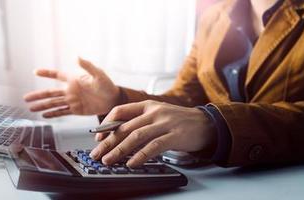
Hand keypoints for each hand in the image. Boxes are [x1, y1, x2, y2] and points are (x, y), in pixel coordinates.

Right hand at [24, 58, 121, 117]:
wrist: (114, 100)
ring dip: (42, 106)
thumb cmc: (107, 85)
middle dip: (38, 95)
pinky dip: (53, 114)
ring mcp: (71, 101)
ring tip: (31, 108)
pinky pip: (62, 112)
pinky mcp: (75, 110)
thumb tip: (76, 56)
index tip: (35, 71)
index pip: (57, 75)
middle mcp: (70, 90)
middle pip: (50, 93)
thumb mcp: (98, 74)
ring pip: (53, 103)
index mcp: (73, 80)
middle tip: (25, 98)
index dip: (46, 73)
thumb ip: (87, 66)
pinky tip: (44, 116)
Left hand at [89, 100, 215, 167]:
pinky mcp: (174, 135)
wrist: (207, 124)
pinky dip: (140, 155)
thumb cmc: (178, 122)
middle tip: (96, 154)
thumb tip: (116, 136)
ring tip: (109, 160)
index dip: (106, 124)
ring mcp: (164, 123)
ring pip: (135, 137)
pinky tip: (131, 163)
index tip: (98, 138)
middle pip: (124, 127)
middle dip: (108, 142)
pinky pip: (153, 146)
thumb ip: (139, 122)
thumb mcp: (157, 115)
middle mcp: (154, 112)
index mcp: (147, 105)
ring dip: (119, 150)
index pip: (119, 111)